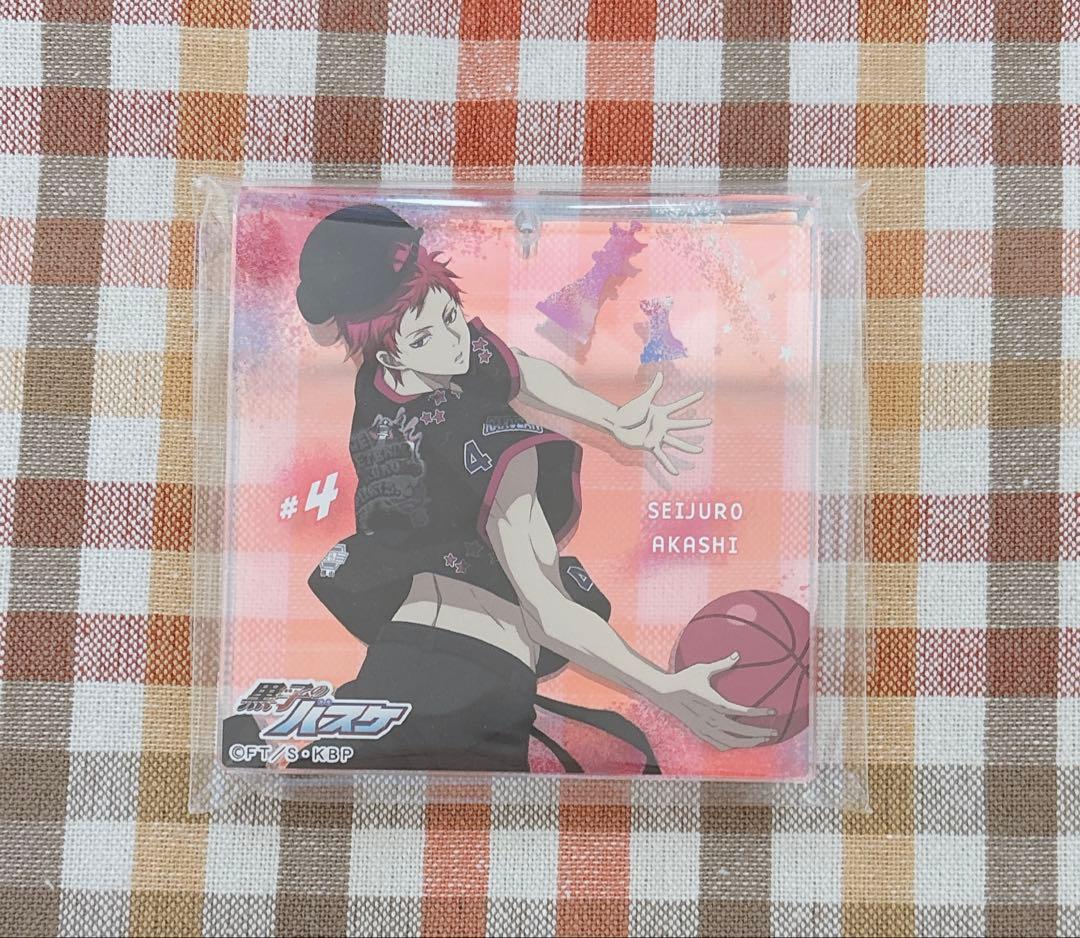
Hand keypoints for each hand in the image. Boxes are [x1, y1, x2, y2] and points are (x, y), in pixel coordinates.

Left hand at [611, 373, 710, 474]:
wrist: (617, 423)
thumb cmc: (629, 411)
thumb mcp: (643, 399)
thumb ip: (653, 388)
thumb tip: (661, 374)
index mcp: (661, 413)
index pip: (678, 405)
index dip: (690, 399)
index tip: (701, 394)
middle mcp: (662, 425)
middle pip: (682, 424)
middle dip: (696, 423)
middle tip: (710, 421)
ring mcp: (657, 435)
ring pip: (676, 442)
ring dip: (688, 447)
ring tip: (700, 451)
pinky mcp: (650, 445)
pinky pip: (661, 456)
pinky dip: (668, 465)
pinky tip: (676, 472)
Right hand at [650, 656, 776, 749]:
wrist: (665, 692)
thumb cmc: (685, 678)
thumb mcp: (703, 669)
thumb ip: (722, 664)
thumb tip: (737, 654)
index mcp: (714, 703)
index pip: (742, 711)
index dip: (759, 712)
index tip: (773, 711)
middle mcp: (711, 718)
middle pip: (740, 730)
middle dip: (759, 733)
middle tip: (773, 731)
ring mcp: (705, 728)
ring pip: (731, 741)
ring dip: (748, 742)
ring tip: (761, 739)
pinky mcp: (699, 732)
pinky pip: (719, 743)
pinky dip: (732, 745)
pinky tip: (740, 743)